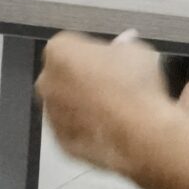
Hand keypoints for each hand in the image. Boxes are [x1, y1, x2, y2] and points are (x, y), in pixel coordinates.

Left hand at [36, 30, 175, 174]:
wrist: (140, 132)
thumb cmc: (134, 88)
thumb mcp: (136, 51)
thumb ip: (124, 47)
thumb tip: (125, 46)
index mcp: (59, 51)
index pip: (72, 46)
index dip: (95, 54)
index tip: (111, 60)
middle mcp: (47, 81)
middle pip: (64, 76)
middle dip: (84, 79)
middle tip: (114, 84)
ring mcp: (52, 114)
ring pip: (67, 105)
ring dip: (85, 105)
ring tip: (118, 110)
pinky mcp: (62, 142)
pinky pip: (74, 131)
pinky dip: (89, 130)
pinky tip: (112, 129)